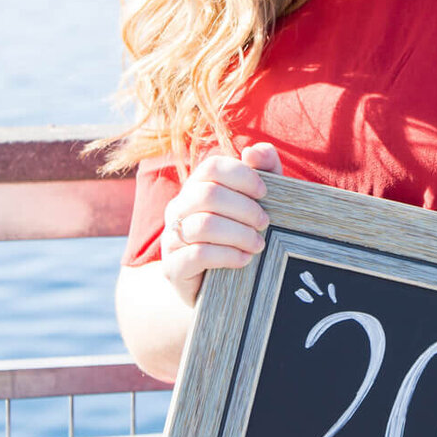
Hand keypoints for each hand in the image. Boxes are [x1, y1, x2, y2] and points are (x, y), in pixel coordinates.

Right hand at [160, 142, 281, 307]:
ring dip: (239, 234)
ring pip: (203, 226)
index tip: (265, 192)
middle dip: (244, 208)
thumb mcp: (260, 202)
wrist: (225, 286)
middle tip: (265, 223)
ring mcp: (171, 238)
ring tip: (259, 245)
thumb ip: (265, 171)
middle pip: (207, 195)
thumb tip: (254, 150)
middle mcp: (177, 208)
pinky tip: (245, 260)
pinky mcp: (172, 268)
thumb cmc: (244, 235)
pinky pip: (198, 255)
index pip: (212, 167)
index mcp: (196, 188)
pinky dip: (228, 256)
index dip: (241, 176)